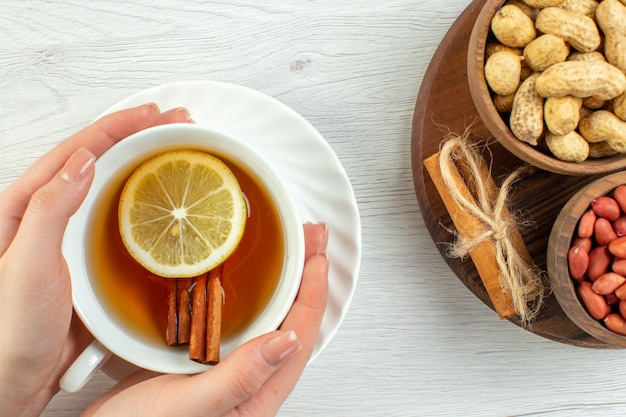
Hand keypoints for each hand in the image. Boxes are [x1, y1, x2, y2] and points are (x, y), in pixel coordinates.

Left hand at [0, 103, 192, 416]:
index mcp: (25, 206)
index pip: (77, 152)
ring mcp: (72, 235)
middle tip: (174, 122)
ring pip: (112, 186)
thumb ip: (50, 210)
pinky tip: (162, 200)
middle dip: (137, 135)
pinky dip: (145, 201)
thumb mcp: (25, 264)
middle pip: (98, 160)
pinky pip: (121, 219)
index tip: (152, 114)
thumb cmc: (10, 328)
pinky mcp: (90, 257)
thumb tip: (83, 162)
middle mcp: (49, 213)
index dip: (117, 128)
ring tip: (174, 148)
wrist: (18, 377)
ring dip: (144, 164)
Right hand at [81, 222, 328, 416]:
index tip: (317, 257)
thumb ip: (239, 379)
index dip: (313, 294)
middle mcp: (248, 381)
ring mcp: (225, 369)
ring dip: (278, 282)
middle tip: (308, 241)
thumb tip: (286, 342)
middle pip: (289, 321)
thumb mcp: (189, 407)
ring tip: (285, 250)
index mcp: (257, 396)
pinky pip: (233, 321)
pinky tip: (235, 277)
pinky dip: (243, 293)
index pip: (299, 337)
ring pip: (264, 319)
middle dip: (302, 278)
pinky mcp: (200, 360)